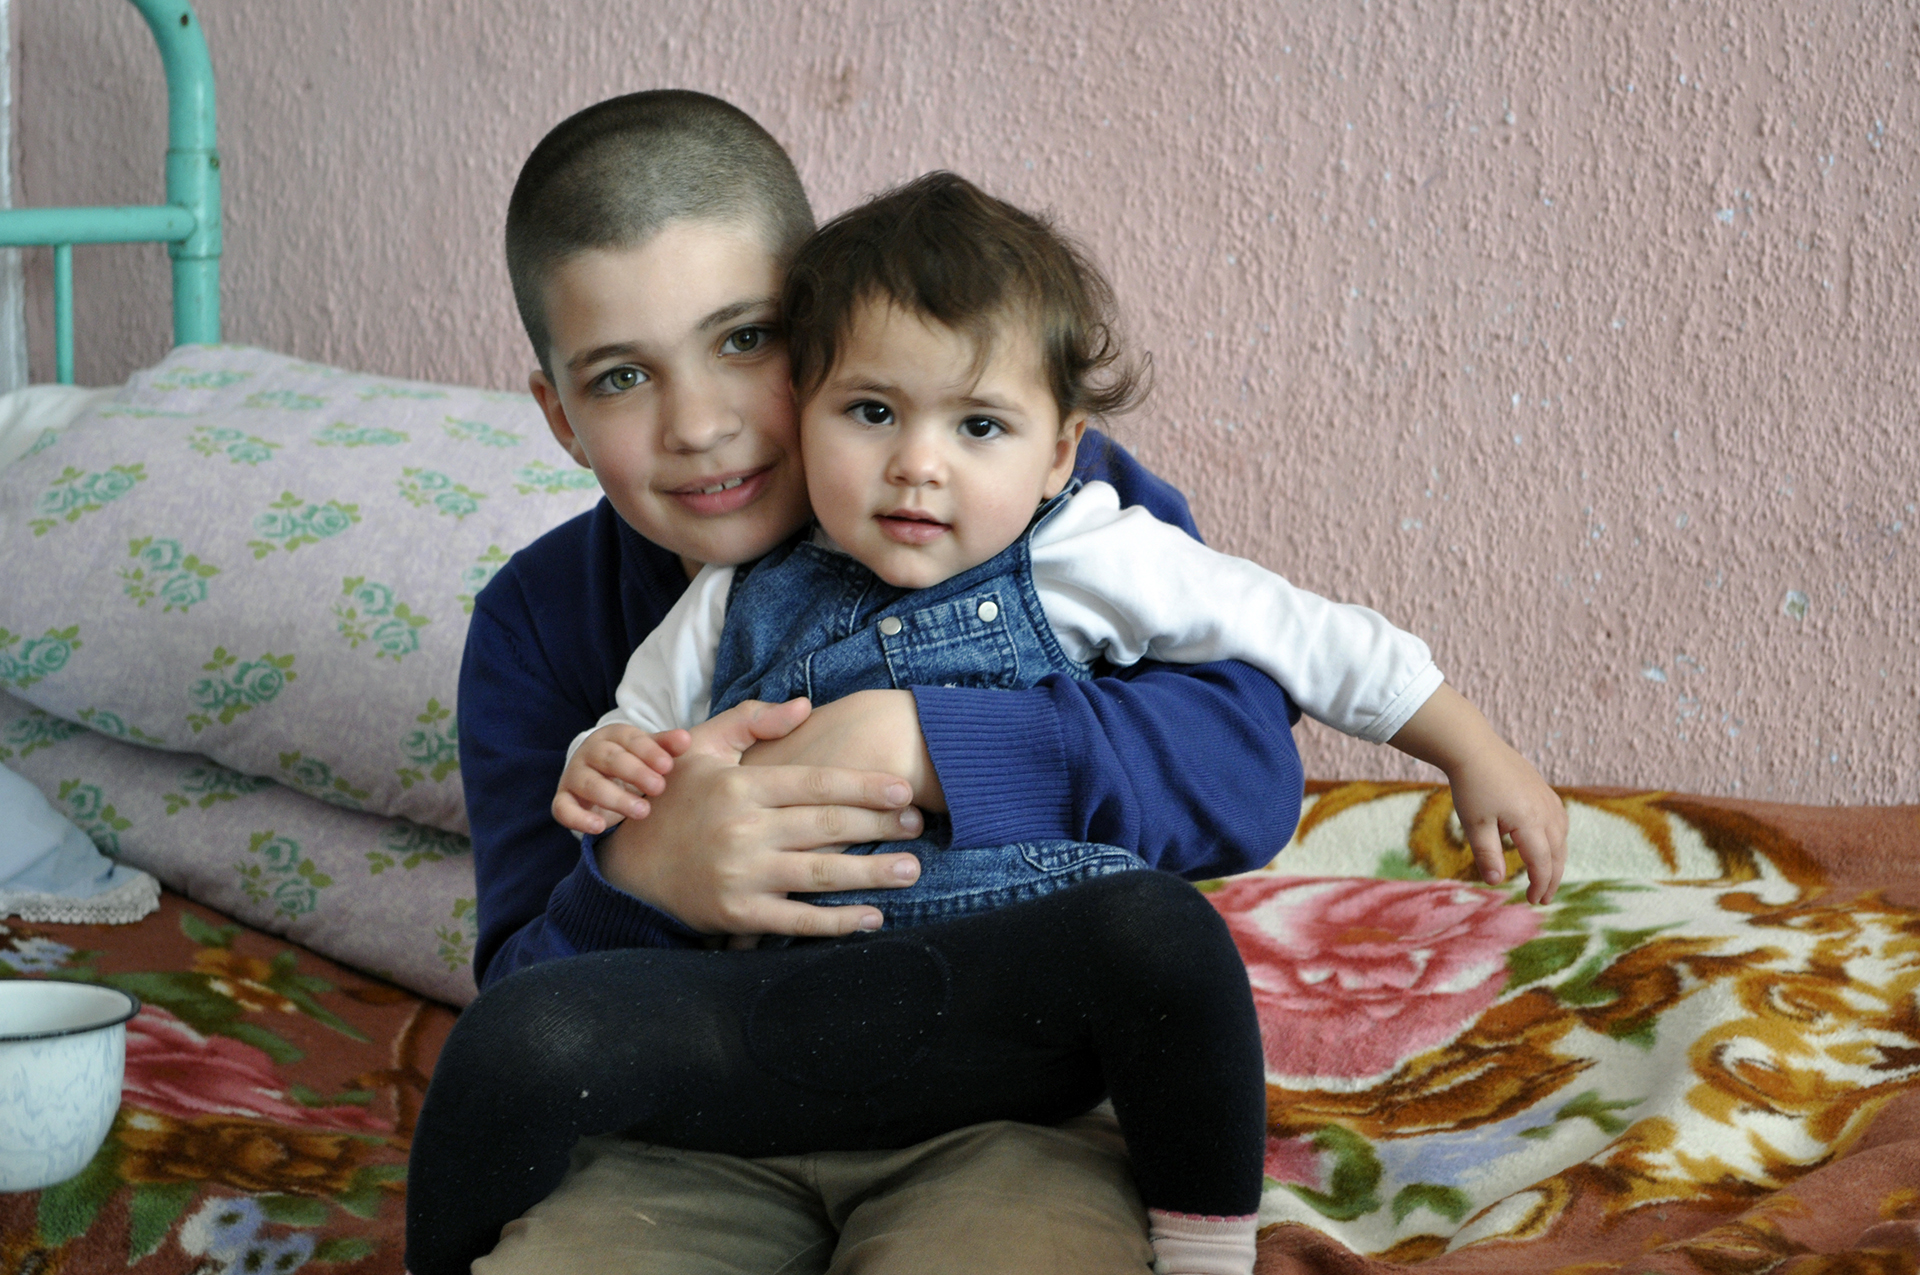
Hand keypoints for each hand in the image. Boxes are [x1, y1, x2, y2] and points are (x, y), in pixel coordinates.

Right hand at [552, 725, 688, 834]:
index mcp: (613, 736)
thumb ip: (666, 747)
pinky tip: (599, 827)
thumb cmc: (633, 763)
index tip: (668, 766)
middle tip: (659, 788)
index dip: (649, 751)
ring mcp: (574, 775)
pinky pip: (563, 808)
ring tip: (642, 812)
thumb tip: (686, 740)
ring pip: (589, 784)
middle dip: (635, 773)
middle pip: (609, 759)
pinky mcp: (564, 799)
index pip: (629, 739)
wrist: (601, 777)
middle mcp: (590, 752)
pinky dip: (578, 818)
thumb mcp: (649, 752)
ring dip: (615, 798)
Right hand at [595, 698, 926, 935]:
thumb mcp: (700, 748)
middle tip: (918, 825)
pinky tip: (873, 917)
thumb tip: (805, 705)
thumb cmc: (673, 801)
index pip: (815, 784)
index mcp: (740, 787)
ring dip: (872, 874)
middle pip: (827, 827)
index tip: (902, 790)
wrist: (628, 866)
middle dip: (879, 826)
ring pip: (820, 874)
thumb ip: (750, 720)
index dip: (864, 787)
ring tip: (911, 869)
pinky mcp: (739, 914)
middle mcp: (743, 830)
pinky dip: (838, 922)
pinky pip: (798, 919)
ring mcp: (742, 876)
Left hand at [1444, 744, 1567, 904]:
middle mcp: (1545, 810)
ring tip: (1547, 877)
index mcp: (1530, 821)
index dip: (1540, 885)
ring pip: (1562, 836)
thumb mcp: (1475, 824)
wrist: (1473, 747)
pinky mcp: (1543, 789)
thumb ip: (1487, 854)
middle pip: (1557, 853)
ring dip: (1557, 859)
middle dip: (1552, 878)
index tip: (1533, 901)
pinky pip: (1560, 820)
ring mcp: (1547, 798)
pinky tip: (1548, 844)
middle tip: (1544, 898)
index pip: (1542, 863)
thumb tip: (1496, 882)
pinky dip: (1558, 839)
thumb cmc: (1471, 786)